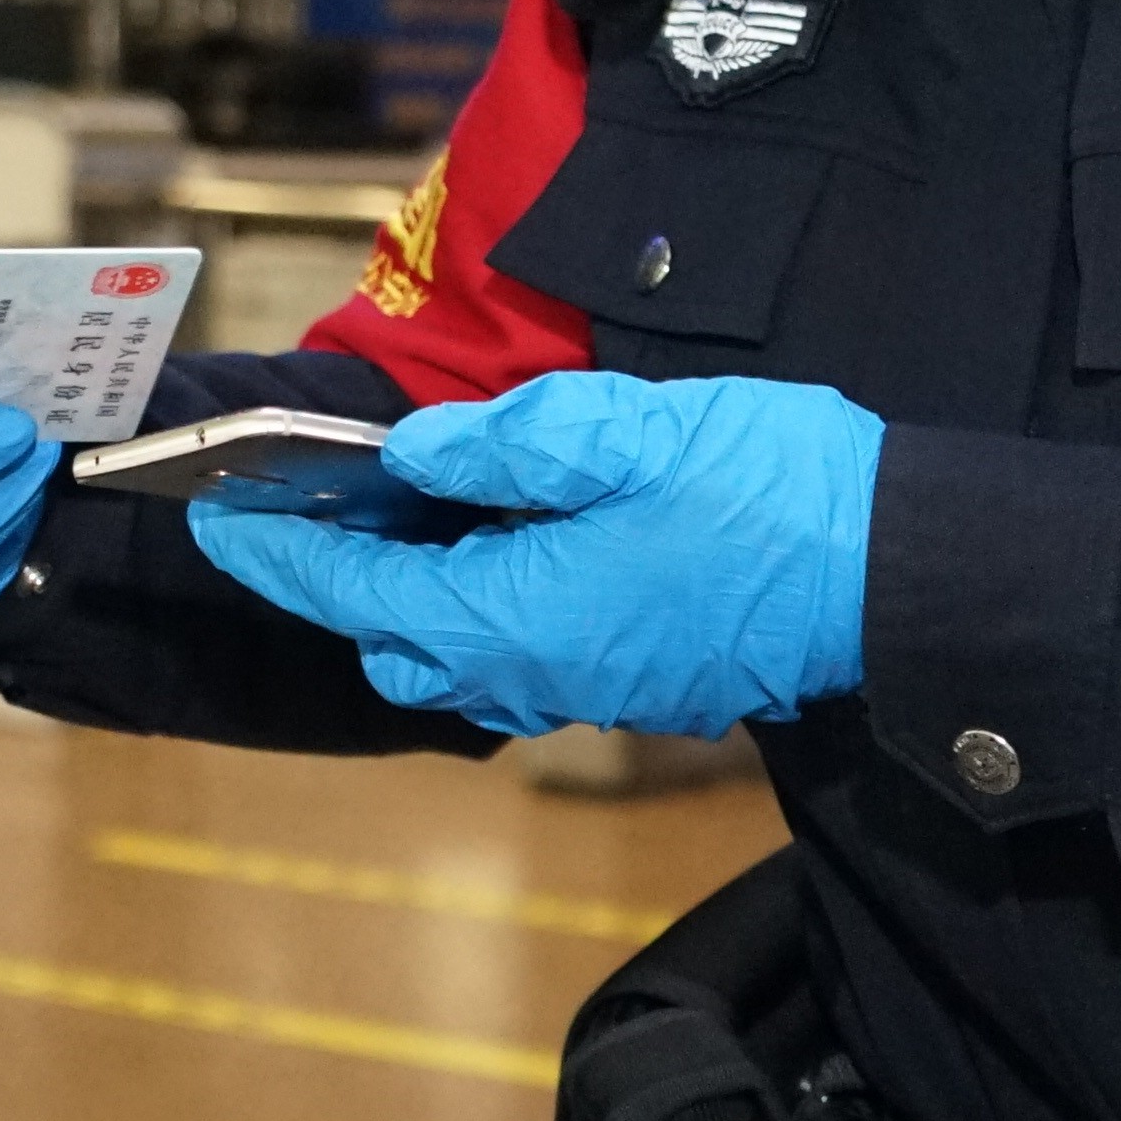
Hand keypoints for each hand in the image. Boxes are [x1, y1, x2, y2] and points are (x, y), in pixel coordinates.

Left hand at [190, 372, 879, 738]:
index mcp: (517, 616)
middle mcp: (544, 672)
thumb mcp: (622, 434)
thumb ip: (501, 447)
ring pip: (466, 659)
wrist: (903, 573)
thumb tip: (410, 461)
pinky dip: (486, 605)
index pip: (359, 597)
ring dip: (418, 597)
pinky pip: (530, 657)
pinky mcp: (644, 678)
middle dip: (341, 585)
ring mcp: (597, 686)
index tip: (217, 522)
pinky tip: (506, 537)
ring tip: (403, 510)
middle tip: (311, 505)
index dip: (279, 557)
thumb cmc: (770, 494)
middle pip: (399, 644)